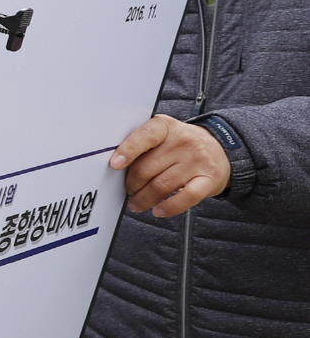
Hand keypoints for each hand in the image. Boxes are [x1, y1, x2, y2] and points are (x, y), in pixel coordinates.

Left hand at [110, 115, 230, 217]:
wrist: (221, 149)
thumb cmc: (183, 144)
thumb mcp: (164, 134)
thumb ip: (143, 144)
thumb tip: (118, 165)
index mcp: (167, 127)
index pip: (145, 136)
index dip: (128, 151)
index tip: (115, 165)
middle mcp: (183, 143)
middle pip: (147, 168)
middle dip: (132, 184)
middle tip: (129, 191)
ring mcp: (198, 162)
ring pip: (162, 185)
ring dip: (144, 199)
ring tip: (137, 203)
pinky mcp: (209, 181)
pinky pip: (186, 197)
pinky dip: (169, 207)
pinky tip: (158, 210)